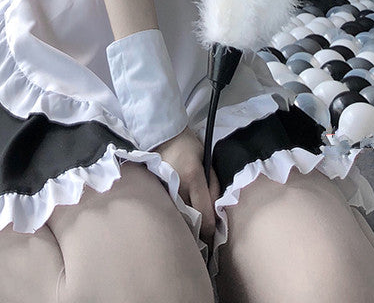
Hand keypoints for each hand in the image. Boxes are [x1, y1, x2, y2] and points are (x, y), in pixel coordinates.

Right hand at [154, 126, 220, 249]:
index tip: (215, 237)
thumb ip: (212, 183)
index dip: (211, 231)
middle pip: (191, 221)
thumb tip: (216, 207)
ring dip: (187, 225)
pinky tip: (179, 218)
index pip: (204, 214)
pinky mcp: (157, 191)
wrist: (161, 134)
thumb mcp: (206, 158)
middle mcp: (178, 187)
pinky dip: (176, 216)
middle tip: (206, 240)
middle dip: (199, 232)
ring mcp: (165, 190)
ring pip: (179, 218)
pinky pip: (169, 209)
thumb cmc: (187, 144)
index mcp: (193, 177)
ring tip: (193, 231)